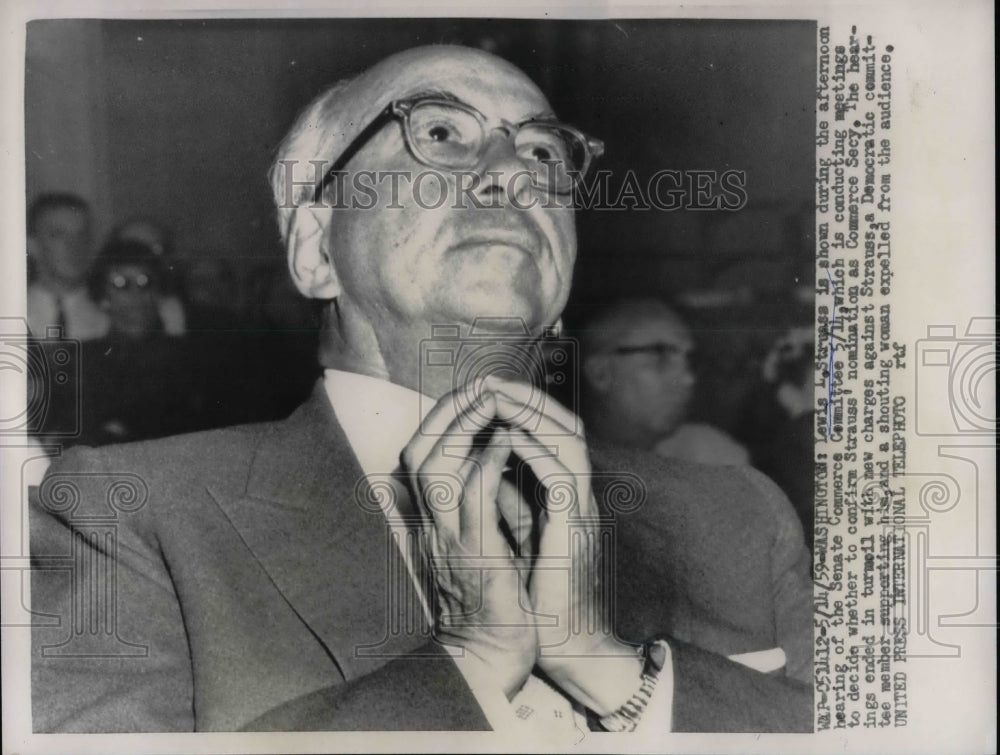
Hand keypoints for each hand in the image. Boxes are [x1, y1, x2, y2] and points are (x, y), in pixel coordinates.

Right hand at [399, 387, 536, 697]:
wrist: (489, 659)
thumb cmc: (490, 604)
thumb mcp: (474, 549)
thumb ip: (473, 512)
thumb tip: (487, 473)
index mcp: (434, 522)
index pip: (420, 458)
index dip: (441, 420)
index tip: (471, 395)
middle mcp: (433, 525)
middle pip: (418, 451)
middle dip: (446, 409)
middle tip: (479, 383)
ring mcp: (450, 538)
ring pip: (436, 464)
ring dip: (463, 423)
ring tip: (491, 397)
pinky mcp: (476, 553)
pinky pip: (476, 494)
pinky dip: (490, 459)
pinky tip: (510, 438)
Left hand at [486, 377, 643, 714]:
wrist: (569, 646)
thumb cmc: (541, 595)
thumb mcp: (517, 535)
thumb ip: (506, 499)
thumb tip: (480, 466)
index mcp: (561, 495)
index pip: (550, 434)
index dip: (522, 406)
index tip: (484, 389)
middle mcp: (576, 495)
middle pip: (566, 425)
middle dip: (528, 397)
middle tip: (490, 378)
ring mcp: (581, 510)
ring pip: (569, 440)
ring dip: (534, 412)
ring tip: (500, 393)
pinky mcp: (577, 531)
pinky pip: (562, 479)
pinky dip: (537, 452)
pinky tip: (510, 436)